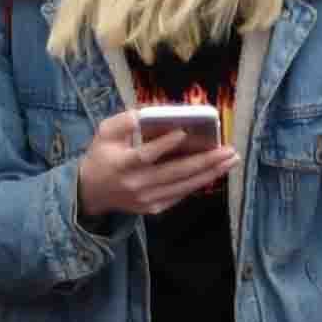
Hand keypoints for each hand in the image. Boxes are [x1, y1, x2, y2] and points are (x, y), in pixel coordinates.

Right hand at [71, 104, 226, 219]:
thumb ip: (124, 122)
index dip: (163, 145)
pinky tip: (216, 170)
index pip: (144, 156)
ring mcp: (145, 199)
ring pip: (183, 185)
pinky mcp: (153, 208)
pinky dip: (199, 181)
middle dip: (205, 161)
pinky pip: (181, 193)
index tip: (183, 132)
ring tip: (231, 159)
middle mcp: (134, 184)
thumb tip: (147, 114)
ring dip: (211, 172)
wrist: (90, 192)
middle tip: (229, 150)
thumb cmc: (102, 156)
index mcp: (120, 164)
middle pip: (173, 173)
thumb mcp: (104, 134)